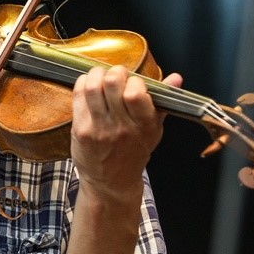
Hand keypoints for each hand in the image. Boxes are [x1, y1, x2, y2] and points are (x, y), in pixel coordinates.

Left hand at [70, 65, 182, 203]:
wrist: (111, 182)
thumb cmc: (134, 152)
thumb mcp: (154, 130)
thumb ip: (164, 102)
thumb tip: (175, 77)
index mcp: (144, 126)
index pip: (136, 93)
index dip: (134, 80)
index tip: (133, 82)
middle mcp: (121, 127)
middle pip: (112, 84)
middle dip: (115, 72)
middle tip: (116, 75)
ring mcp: (98, 128)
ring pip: (92, 87)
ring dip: (96, 74)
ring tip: (101, 77)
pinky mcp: (80, 129)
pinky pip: (78, 96)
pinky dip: (82, 83)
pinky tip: (88, 85)